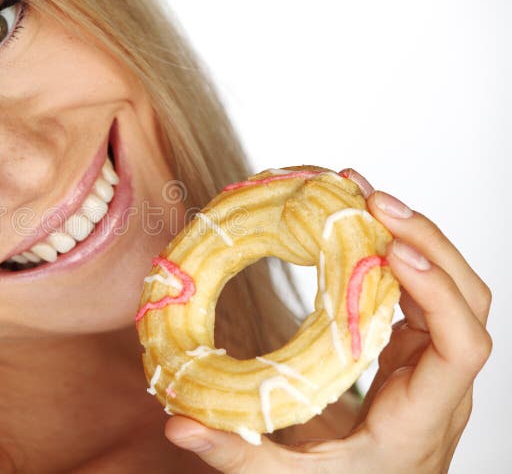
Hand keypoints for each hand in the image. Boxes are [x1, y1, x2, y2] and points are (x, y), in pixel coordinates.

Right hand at [164, 168, 491, 472]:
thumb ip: (237, 455)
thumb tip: (179, 426)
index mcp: (420, 416)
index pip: (461, 347)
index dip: (437, 292)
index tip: (395, 253)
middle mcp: (436, 382)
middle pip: (465, 299)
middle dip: (426, 242)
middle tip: (372, 201)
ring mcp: (426, 361)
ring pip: (445, 286)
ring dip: (411, 237)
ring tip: (363, 197)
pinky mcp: (408, 348)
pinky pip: (415, 289)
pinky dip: (393, 251)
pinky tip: (358, 226)